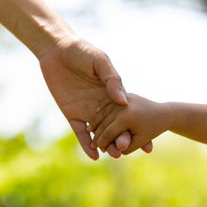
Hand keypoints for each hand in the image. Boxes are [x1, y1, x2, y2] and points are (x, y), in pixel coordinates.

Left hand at [39, 37, 151, 158]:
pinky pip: (80, 133)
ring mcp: (87, 112)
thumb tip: (124, 101)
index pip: (127, 114)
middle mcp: (101, 106)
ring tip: (116, 154)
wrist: (57, 50)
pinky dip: (86, 144)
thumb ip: (112, 80)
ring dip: (107, 145)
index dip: (138, 127)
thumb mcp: (101, 62)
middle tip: (128, 148)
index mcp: (111, 93)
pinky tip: (94, 156)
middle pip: (115, 127)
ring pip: (100, 133)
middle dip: (122, 139)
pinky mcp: (72, 115)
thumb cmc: (82, 51)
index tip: (149, 140)